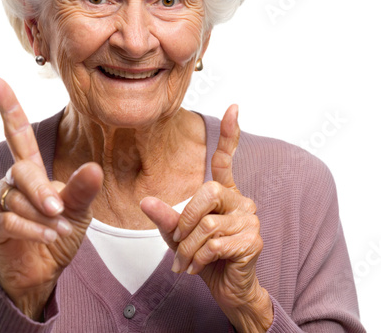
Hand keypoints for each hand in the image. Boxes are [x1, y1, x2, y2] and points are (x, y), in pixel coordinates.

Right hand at [0, 77, 102, 319]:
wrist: (43, 269)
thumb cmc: (59, 233)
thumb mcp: (79, 210)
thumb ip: (82, 190)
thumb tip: (93, 168)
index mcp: (32, 169)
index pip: (17, 133)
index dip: (8, 107)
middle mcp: (11, 180)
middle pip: (21, 169)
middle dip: (41, 191)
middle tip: (60, 210)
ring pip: (15, 198)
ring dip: (41, 216)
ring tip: (58, 230)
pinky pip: (7, 220)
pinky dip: (31, 229)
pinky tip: (47, 237)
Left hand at [140, 105, 272, 331]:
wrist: (227, 290)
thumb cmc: (203, 257)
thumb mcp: (177, 235)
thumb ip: (166, 217)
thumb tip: (145, 201)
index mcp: (224, 194)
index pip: (226, 160)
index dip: (229, 134)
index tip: (233, 107)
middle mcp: (241, 201)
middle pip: (206, 192)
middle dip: (184, 221)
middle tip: (177, 243)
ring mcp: (250, 220)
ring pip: (206, 224)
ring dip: (187, 248)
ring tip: (185, 263)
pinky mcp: (252, 241)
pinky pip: (215, 244)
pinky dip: (198, 259)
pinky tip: (198, 268)